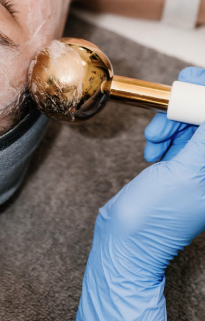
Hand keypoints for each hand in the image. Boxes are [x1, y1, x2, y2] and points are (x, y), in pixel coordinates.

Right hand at [77, 69, 204, 320]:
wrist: (126, 238)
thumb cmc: (156, 215)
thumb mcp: (186, 169)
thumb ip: (204, 137)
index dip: (201, 98)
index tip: (187, 85)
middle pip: (204, 118)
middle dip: (184, 112)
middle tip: (164, 117)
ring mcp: (200, 169)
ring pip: (192, 124)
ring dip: (170, 124)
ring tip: (154, 141)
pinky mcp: (184, 167)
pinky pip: (179, 137)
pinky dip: (164, 135)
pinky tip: (153, 149)